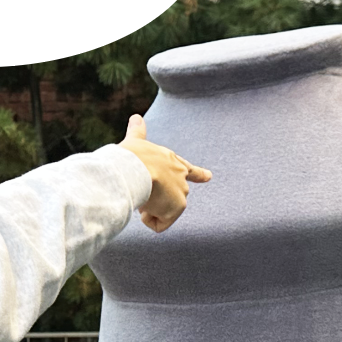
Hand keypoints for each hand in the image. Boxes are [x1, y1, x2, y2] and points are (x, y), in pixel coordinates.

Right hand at [116, 114, 211, 232]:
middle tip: (141, 189)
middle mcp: (181, 176)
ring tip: (140, 193)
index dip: (198, 174)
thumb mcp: (135, 142)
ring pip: (161, 211)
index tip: (209, 177)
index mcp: (172, 160)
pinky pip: (158, 224)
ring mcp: (181, 191)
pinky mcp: (178, 207)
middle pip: (172, 197)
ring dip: (147, 207)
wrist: (137, 166)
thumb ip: (137, 132)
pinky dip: (147, 219)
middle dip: (153, 200)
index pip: (188, 169)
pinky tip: (143, 205)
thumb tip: (136, 116)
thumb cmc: (132, 155)